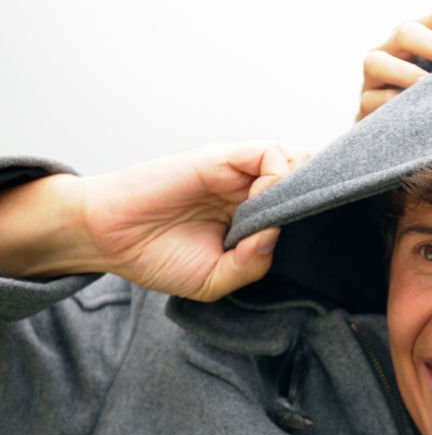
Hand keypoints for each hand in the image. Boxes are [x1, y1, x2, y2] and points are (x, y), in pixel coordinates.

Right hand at [0, 142, 308, 300]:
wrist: (108, 238)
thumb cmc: (157, 257)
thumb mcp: (215, 280)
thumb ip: (253, 264)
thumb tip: (275, 236)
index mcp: (253, 220)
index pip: (303, 210)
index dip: (316, 220)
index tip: (319, 242)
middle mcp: (250, 194)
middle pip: (309, 182)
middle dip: (317, 200)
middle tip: (306, 225)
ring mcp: (239, 175)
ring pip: (297, 163)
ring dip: (298, 188)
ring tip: (277, 215)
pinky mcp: (222, 158)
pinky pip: (270, 154)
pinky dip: (279, 175)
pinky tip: (261, 201)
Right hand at [357, 9, 431, 120]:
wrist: (413, 134)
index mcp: (420, 33)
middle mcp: (392, 49)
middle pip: (407, 32)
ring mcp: (374, 77)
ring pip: (376, 62)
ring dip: (406, 73)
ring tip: (430, 86)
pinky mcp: (365, 107)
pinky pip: (370, 100)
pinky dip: (389, 104)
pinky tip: (413, 112)